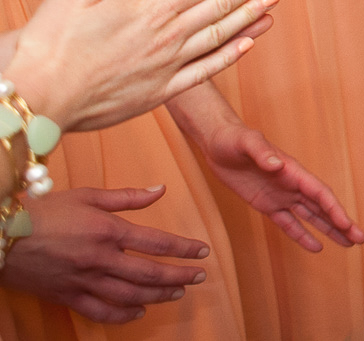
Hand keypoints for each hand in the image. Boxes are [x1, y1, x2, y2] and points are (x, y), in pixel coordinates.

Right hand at [0, 186, 209, 323]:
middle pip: (149, 274)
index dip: (184, 249)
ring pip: (130, 296)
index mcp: (108, 231)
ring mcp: (83, 281)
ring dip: (158, 296)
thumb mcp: (87, 195)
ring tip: (178, 293)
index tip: (204, 251)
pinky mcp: (67, 296)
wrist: (3, 236)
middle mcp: (100, 259)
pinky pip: (100, 312)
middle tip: (200, 276)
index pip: (157, 243)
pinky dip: (122, 315)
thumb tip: (161, 189)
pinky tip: (138, 313)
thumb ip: (127, 197)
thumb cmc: (45, 211)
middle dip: (179, 276)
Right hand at [12, 0, 292, 130]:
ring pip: (222, 34)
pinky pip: (206, 70)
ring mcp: (166, 66)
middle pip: (222, 4)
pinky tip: (252, 41)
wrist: (34, 98)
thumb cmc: (49, 38)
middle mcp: (165, 37)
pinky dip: (233, 53)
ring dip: (253, 12)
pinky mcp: (160, 92)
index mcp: (147, 8)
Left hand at [194, 122, 363, 253]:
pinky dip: (302, 236)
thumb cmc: (234, 139)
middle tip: (361, 238)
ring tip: (348, 244)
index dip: (334, 210)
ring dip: (329, 230)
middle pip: (323, 207)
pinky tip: (316, 248)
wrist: (218, 143)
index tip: (347, 224)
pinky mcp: (267, 205)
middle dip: (342, 223)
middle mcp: (293, 185)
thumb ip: (262, 153)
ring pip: (311, 217)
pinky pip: (288, 224)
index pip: (320, 193)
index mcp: (293, 171)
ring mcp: (282, 196)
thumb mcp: (246, 143)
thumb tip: (277, 166)